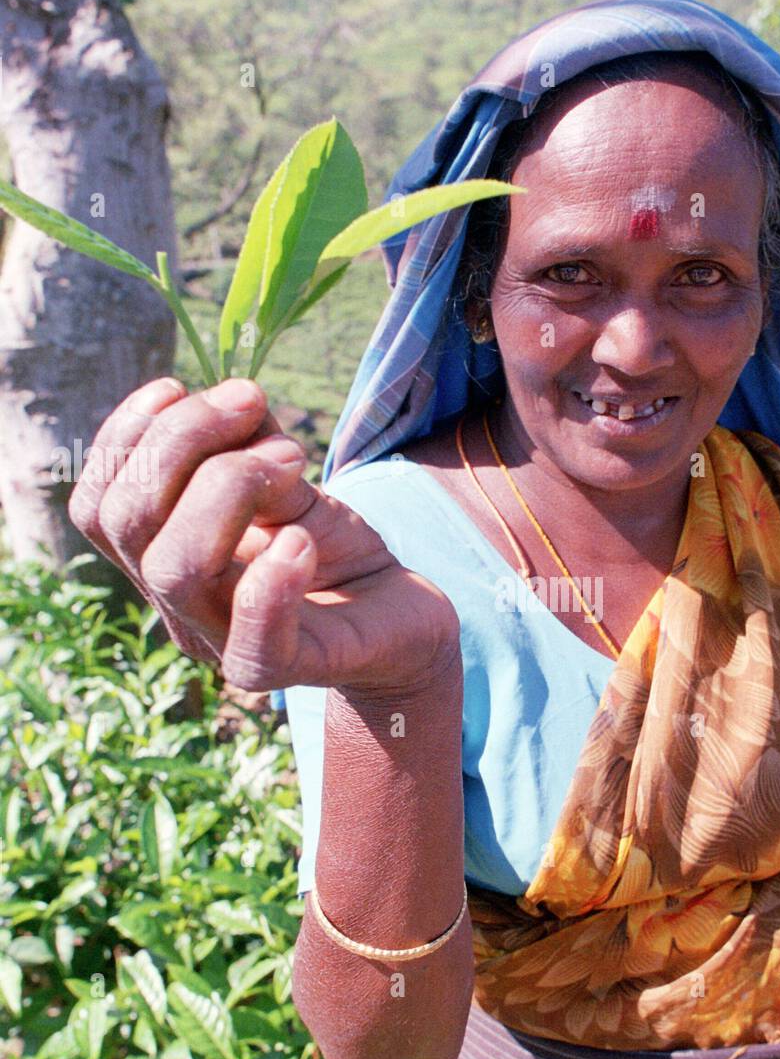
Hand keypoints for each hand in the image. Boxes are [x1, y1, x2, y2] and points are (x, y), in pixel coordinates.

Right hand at [69, 377, 459, 694]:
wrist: (403, 619)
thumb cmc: (336, 551)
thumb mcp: (289, 484)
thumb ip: (252, 444)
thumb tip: (237, 403)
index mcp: (163, 556)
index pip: (99, 506)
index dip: (123, 438)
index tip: (180, 387)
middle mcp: (179, 605)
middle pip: (126, 525)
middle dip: (180, 441)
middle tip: (252, 402)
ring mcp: (223, 642)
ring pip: (173, 572)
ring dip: (225, 487)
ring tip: (293, 458)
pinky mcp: (283, 671)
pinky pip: (253, 641)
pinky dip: (271, 580)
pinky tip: (303, 540)